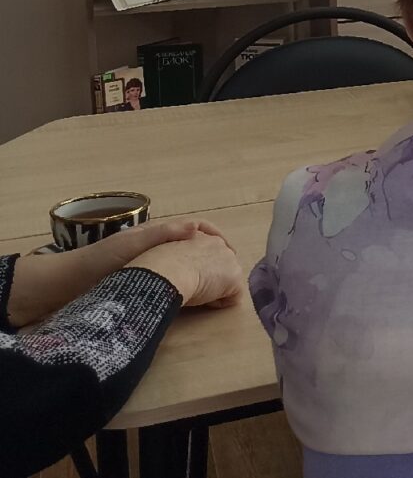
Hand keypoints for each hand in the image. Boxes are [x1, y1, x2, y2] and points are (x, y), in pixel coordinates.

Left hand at [4, 218, 228, 326]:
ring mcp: (150, 266)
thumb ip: (162, 234)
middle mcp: (158, 247)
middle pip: (196, 247)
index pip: (199, 227)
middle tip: (229, 277)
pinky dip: (188, 289)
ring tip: (216, 291)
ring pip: (187, 266)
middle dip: (216, 258)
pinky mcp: (143, 284)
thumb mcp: (131, 244)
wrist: (64, 285)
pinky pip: (174, 283)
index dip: (218, 237)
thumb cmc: (98, 262)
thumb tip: (196, 228)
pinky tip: (192, 301)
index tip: (231, 254)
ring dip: (203, 275)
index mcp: (158, 233)